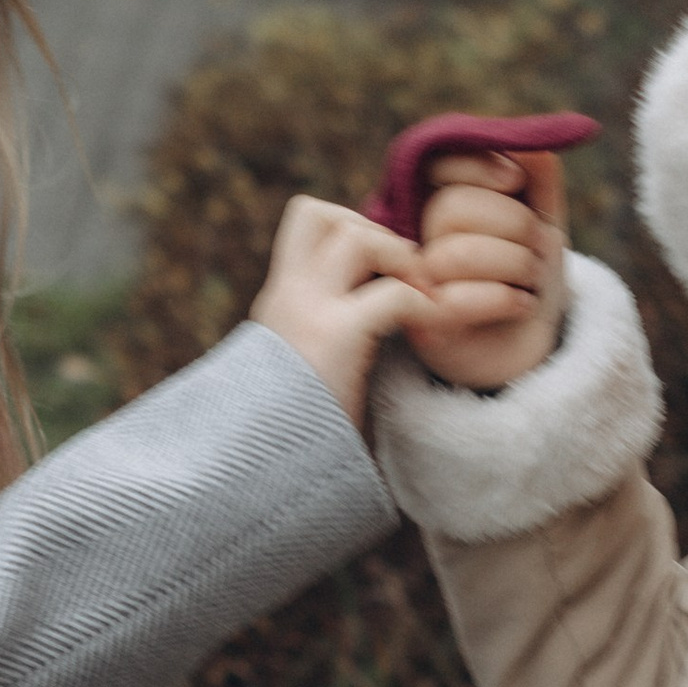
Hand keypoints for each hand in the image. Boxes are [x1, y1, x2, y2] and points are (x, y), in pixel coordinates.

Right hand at [251, 195, 433, 426]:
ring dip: (399, 257)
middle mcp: (285, 298)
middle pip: (319, 212)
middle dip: (372, 231)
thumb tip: (356, 336)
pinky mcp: (336, 339)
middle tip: (403, 277)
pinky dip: (424, 305)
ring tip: (420, 299)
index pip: (305, 223)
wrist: (255, 474)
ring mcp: (307, 313)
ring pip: (353, 235)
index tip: (378, 267)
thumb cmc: (288, 440)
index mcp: (277, 303)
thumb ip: (318, 340)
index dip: (349, 226)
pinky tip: (432, 332)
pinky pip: (395, 295)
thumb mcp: (297, 374)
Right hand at [403, 151, 568, 392]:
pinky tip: (524, 305)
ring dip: (517, 263)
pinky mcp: (424, 329)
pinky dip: (506, 299)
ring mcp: (413, 288)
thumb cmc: (528, 278)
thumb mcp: (542, 222)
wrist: (528, 347)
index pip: (434, 165)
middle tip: (538, 250)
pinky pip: (459, 301)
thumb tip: (530, 143)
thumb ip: (538, 180)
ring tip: (532, 280)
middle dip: (514, 223)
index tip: (515, 180)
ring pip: (458, 254)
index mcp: (434, 204)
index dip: (475, 165)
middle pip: (450, 209)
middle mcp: (414, 242)